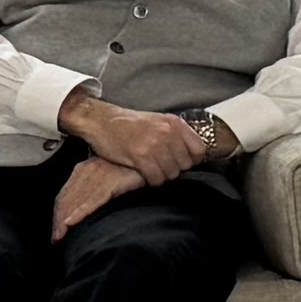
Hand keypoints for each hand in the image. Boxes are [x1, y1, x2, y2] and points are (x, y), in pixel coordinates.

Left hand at [52, 157, 143, 239]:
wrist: (148, 155)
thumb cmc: (131, 165)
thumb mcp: (109, 172)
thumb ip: (97, 183)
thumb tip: (90, 199)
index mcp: (84, 169)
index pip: (65, 194)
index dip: (59, 212)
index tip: (56, 228)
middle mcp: (86, 171)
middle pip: (65, 199)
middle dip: (58, 220)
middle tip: (55, 238)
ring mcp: (97, 176)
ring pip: (74, 202)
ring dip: (63, 221)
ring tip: (58, 236)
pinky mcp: (109, 183)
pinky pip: (91, 201)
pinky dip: (78, 213)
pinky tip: (70, 223)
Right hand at [60, 90, 212, 186]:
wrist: (101, 121)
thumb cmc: (128, 124)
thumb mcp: (157, 121)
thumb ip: (175, 135)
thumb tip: (191, 155)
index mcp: (174, 123)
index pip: (199, 150)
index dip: (190, 161)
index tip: (180, 163)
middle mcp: (167, 132)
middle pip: (185, 165)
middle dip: (174, 170)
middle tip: (160, 167)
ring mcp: (154, 144)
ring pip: (171, 174)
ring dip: (161, 176)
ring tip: (151, 169)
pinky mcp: (140, 156)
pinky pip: (156, 178)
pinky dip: (151, 180)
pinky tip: (143, 173)